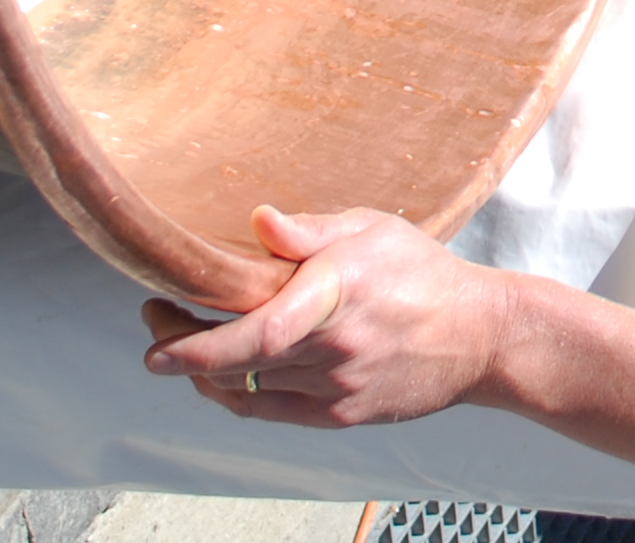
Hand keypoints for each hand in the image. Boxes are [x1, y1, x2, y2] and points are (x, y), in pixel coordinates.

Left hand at [142, 205, 511, 429]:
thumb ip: (311, 230)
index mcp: (339, 291)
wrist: (480, 335)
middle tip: (155, 322)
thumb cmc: (424, 274)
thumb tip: (258, 219)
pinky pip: (269, 411)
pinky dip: (236, 394)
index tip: (155, 330)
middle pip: (236, 364)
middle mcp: (334, 345)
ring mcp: (337, 387)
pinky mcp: (340, 415)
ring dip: (205, 371)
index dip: (197, 344)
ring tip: (188, 342)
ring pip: (244, 390)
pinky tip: (226, 373)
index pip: (259, 331)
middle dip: (180, 347)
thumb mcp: (373, 229)